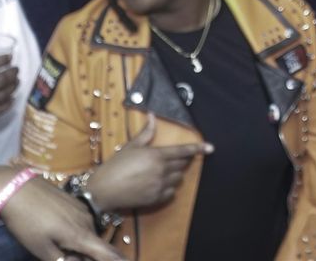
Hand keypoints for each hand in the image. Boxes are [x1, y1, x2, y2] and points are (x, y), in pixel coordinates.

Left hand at [1, 176, 124, 260]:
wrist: (16, 188)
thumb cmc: (27, 222)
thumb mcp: (41, 250)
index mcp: (80, 235)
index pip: (106, 253)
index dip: (117, 260)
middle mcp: (87, 221)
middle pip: (95, 245)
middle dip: (87, 256)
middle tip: (66, 256)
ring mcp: (81, 209)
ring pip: (87, 234)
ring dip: (80, 245)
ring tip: (59, 248)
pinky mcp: (73, 201)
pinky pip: (81, 222)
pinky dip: (75, 233)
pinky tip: (56, 232)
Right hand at [87, 115, 212, 211]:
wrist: (104, 190)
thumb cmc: (116, 165)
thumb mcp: (131, 146)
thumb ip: (146, 132)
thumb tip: (152, 116)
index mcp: (157, 155)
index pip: (183, 151)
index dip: (198, 149)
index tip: (211, 148)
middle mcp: (161, 170)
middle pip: (182, 165)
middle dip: (182, 160)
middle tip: (173, 158)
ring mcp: (160, 186)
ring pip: (178, 179)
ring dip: (175, 174)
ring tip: (161, 172)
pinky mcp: (156, 199)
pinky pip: (171, 193)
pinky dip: (169, 188)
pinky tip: (159, 184)